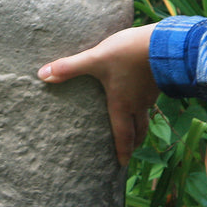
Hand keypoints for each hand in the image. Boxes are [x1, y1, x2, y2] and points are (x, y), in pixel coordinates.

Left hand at [39, 24, 158, 164]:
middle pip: (138, 129)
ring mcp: (150, 93)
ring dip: (140, 125)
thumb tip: (42, 74)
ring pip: (145, 115)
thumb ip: (69, 67)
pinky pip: (150, 98)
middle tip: (130, 151)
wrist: (165, 43)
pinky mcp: (158, 80)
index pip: (123, 135)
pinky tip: (141, 95)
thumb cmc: (128, 54)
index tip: (122, 164)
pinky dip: (144, 104)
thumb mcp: (95, 59)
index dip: (123, 150)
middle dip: (133, 142)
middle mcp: (138, 104)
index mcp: (122, 105)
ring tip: (136, 127)